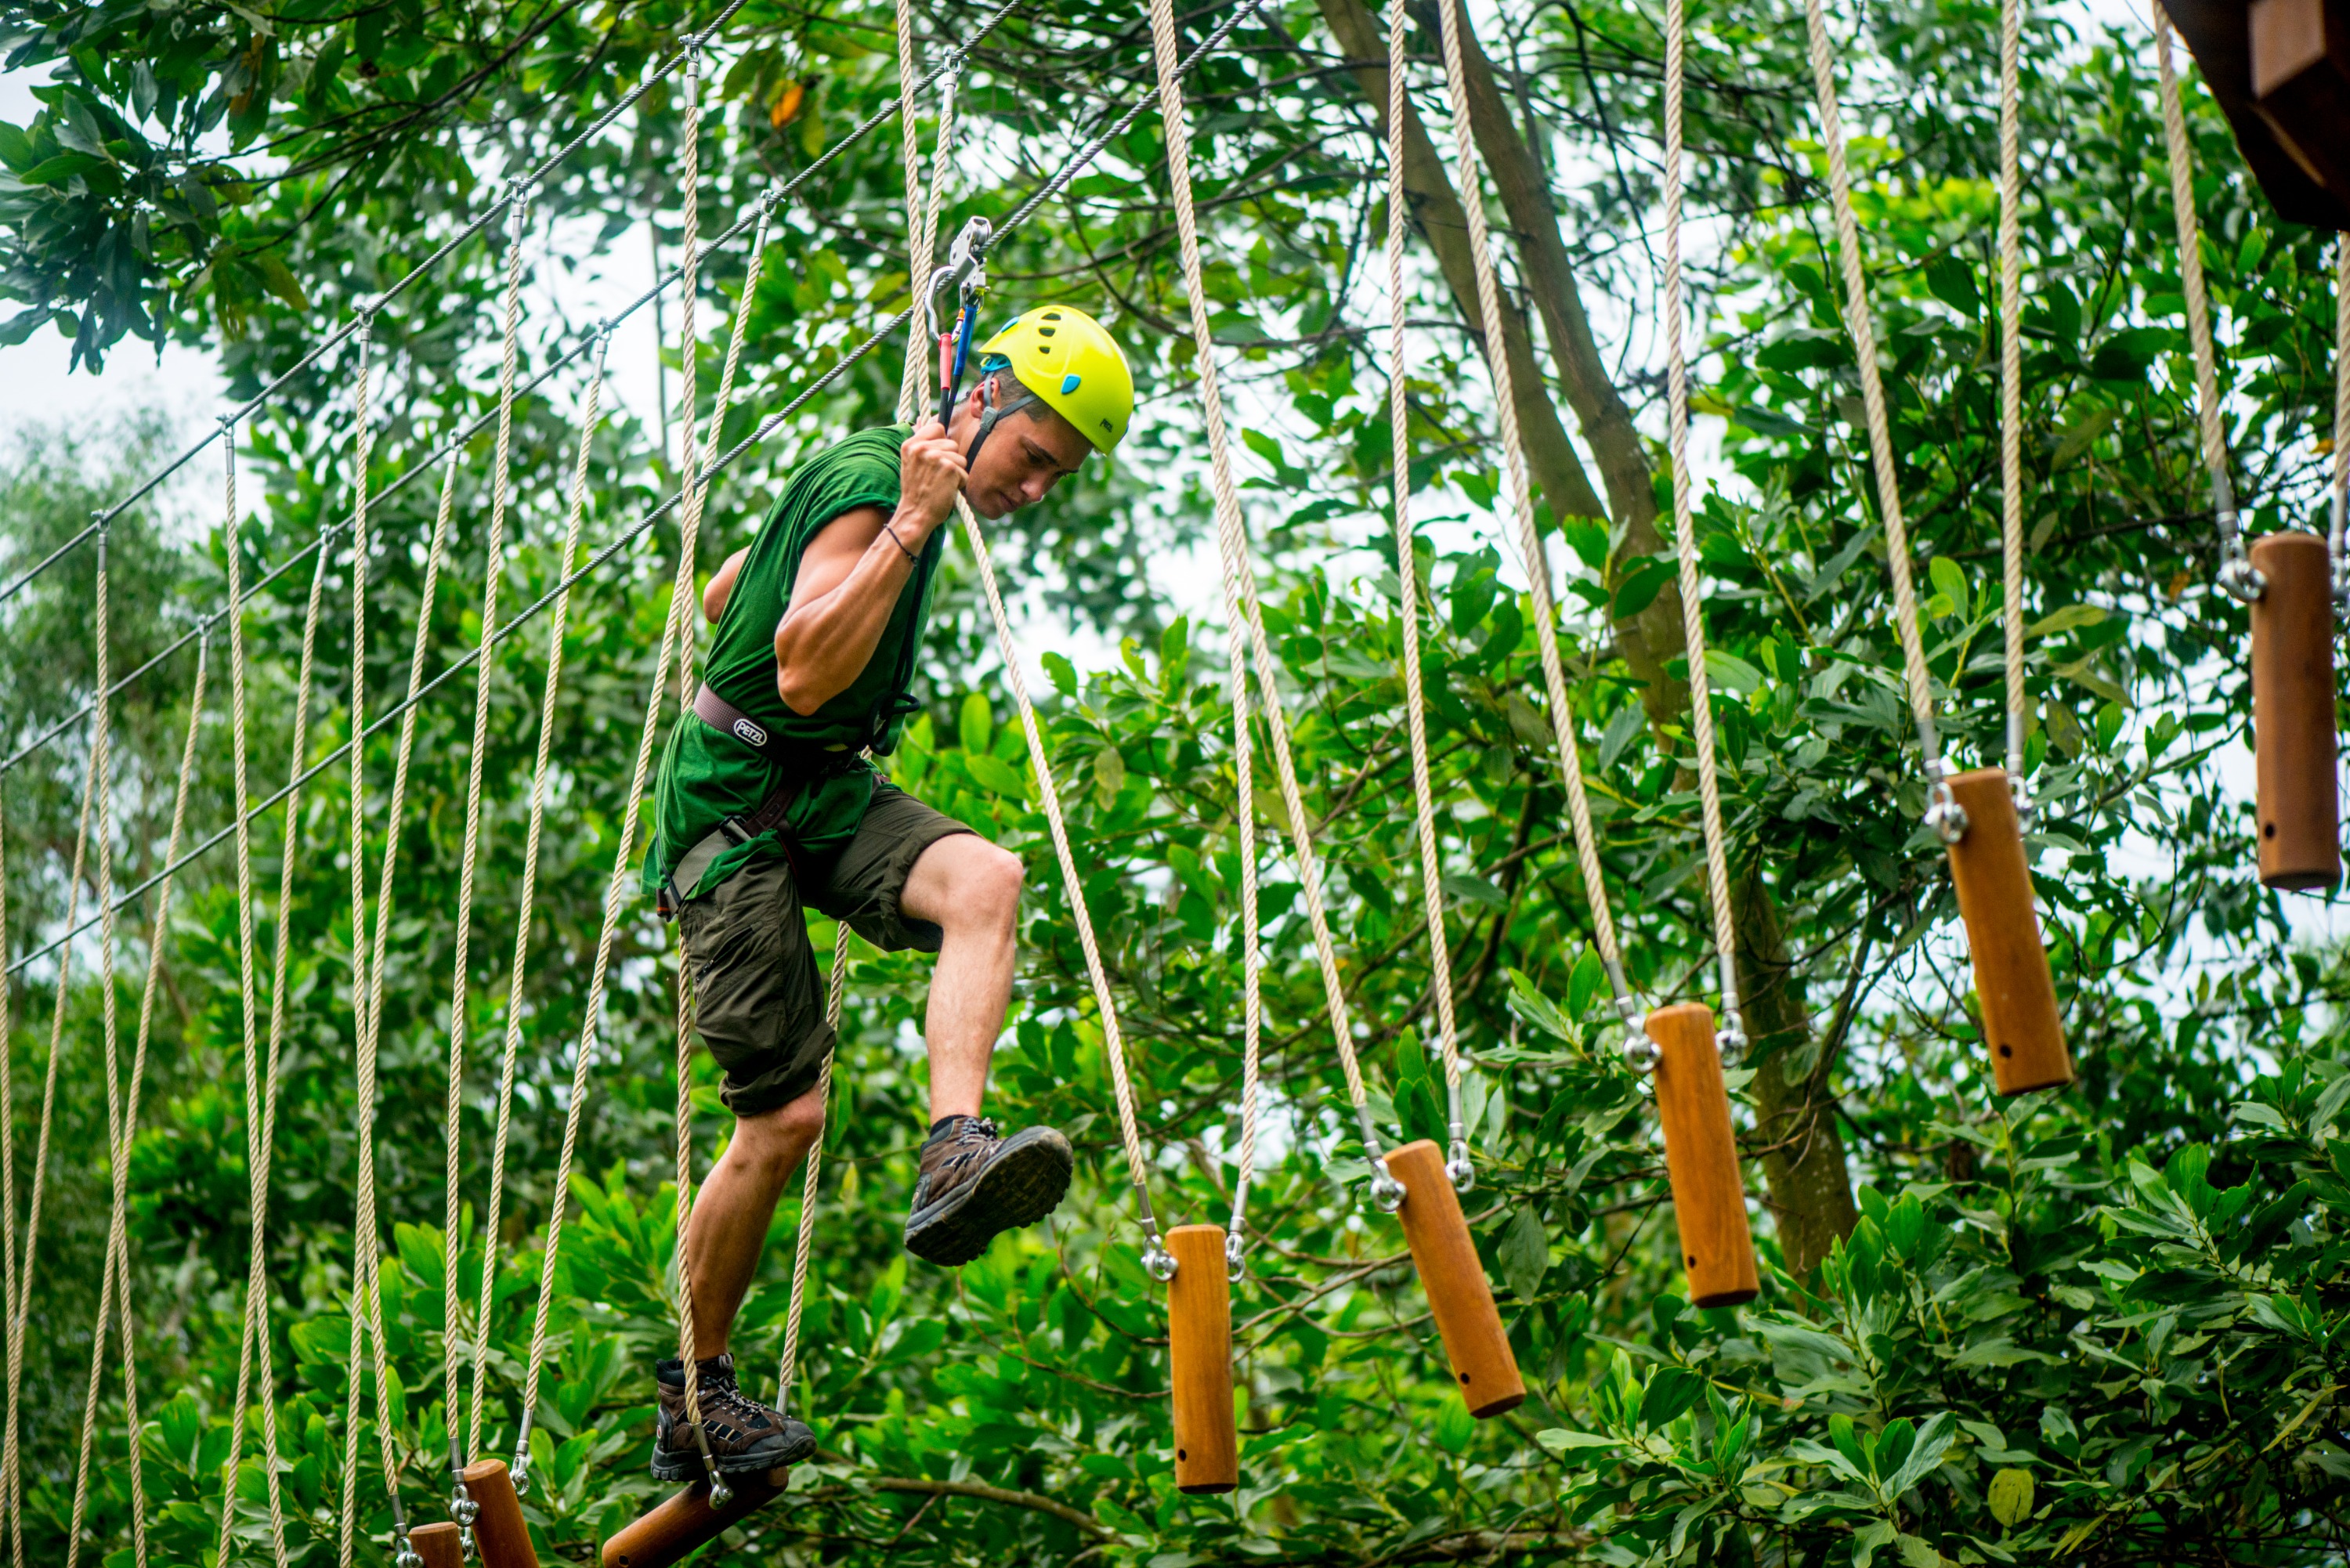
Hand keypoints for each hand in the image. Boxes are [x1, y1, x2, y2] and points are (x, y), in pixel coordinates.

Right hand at [893, 418, 966, 542]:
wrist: (915, 515)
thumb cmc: (916, 492)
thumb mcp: (912, 463)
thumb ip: (920, 442)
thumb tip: (922, 419)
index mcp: (911, 444)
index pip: (938, 427)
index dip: (942, 442)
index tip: (936, 457)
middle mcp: (922, 448)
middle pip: (952, 443)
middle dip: (950, 460)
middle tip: (936, 477)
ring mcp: (936, 457)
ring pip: (960, 458)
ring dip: (956, 473)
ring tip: (940, 484)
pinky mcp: (950, 468)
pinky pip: (964, 472)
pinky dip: (959, 484)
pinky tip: (946, 491)